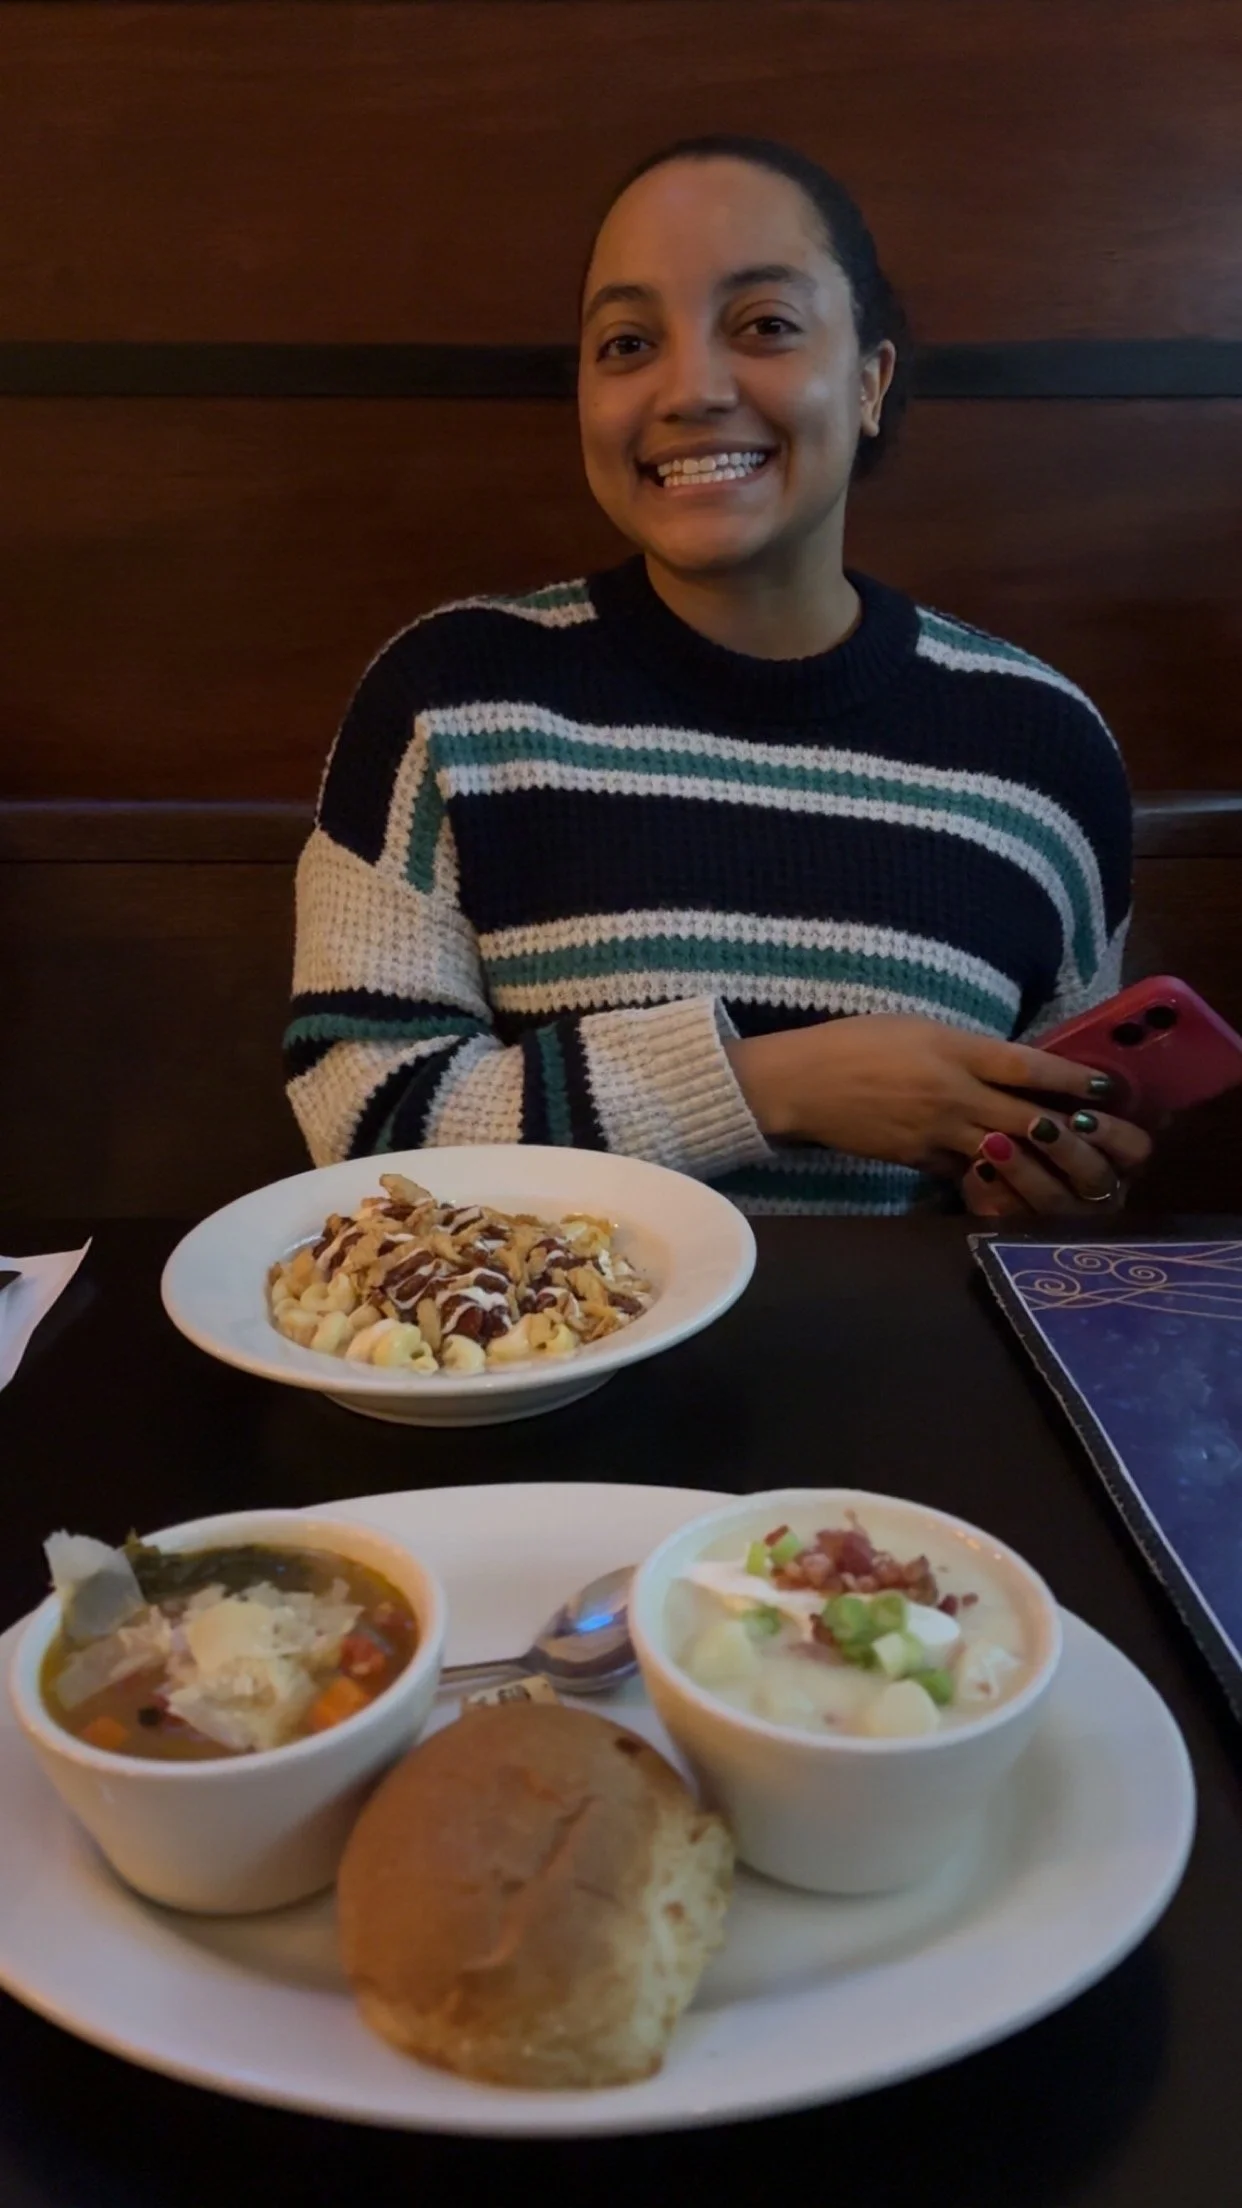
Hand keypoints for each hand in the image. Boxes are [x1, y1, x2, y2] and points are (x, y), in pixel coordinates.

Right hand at [725, 1015, 1117, 1169]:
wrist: (802, 1084)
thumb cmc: (856, 1043)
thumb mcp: (917, 1028)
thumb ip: (964, 1048)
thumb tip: (1006, 1064)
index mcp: (954, 1050)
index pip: (1027, 1065)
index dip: (1072, 1077)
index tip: (1106, 1084)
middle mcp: (953, 1092)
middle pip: (1027, 1117)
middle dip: (1070, 1131)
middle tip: (1106, 1138)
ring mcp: (937, 1131)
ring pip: (1005, 1153)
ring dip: (1042, 1161)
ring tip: (1073, 1165)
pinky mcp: (919, 1160)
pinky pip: (967, 1172)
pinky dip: (994, 1177)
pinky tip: (1016, 1183)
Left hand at [962, 1108, 1152, 1217]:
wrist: (996, 1161)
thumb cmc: (1039, 1115)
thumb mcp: (1060, 1102)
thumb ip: (1073, 1095)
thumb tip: (1083, 1079)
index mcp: (1118, 1157)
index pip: (1136, 1149)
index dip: (1114, 1134)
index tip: (1082, 1115)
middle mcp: (1100, 1192)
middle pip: (1094, 1178)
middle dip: (1066, 1150)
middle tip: (1036, 1125)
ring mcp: (1064, 1217)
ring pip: (1053, 1202)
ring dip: (1025, 1171)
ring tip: (993, 1142)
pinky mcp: (1025, 1230)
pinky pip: (1013, 1218)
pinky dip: (994, 1194)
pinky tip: (974, 1172)